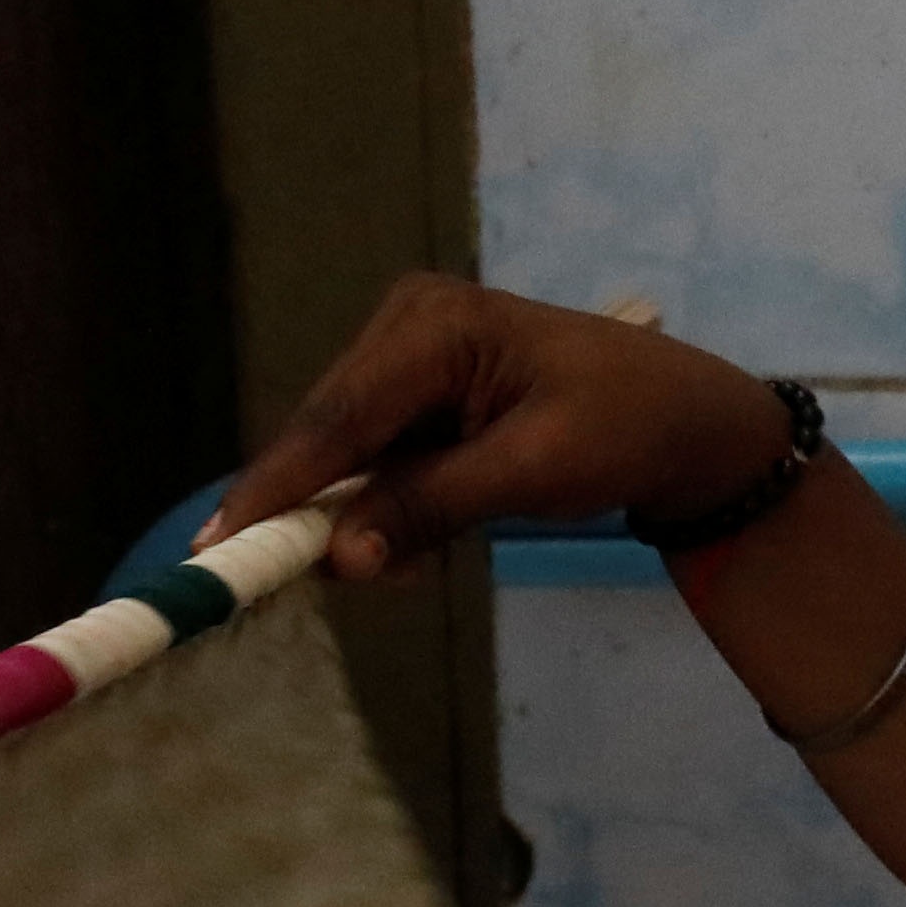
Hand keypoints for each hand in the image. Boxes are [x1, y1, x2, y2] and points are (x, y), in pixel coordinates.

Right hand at [203, 275, 798, 578]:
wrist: (687, 420)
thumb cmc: (628, 428)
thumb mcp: (535, 473)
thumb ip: (432, 508)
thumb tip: (340, 557)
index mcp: (436, 324)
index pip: (338, 417)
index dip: (277, 487)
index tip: (218, 546)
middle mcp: (407, 322)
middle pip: (331, 434)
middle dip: (320, 512)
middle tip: (291, 584)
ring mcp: (409, 354)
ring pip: (350, 454)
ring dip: (363, 517)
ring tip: (395, 570)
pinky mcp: (419, 391)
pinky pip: (380, 458)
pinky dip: (389, 507)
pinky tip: (412, 548)